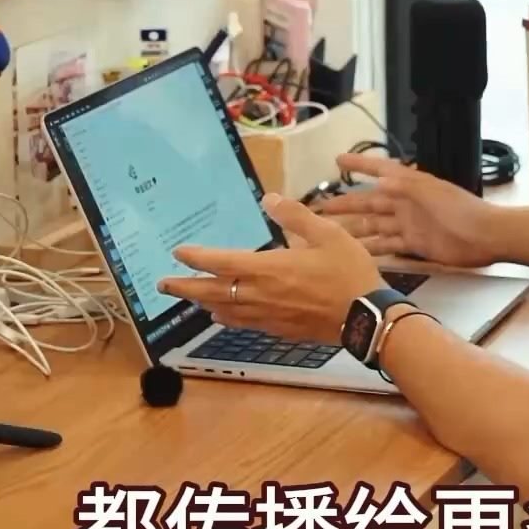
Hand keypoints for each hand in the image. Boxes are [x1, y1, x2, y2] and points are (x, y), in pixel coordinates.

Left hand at [158, 193, 384, 344]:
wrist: (365, 317)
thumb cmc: (348, 272)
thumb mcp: (327, 234)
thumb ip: (295, 215)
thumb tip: (268, 199)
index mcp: (268, 269)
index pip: (220, 262)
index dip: (197, 257)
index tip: (178, 252)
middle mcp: (260, 295)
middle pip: (212, 291)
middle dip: (185, 287)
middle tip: (163, 285)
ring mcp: (268, 316)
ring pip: (224, 310)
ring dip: (202, 303)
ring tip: (188, 298)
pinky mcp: (279, 330)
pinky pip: (243, 323)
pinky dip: (226, 318)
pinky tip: (222, 316)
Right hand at [315, 153, 499, 267]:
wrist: (485, 237)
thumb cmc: (461, 210)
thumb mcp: (432, 192)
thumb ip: (405, 186)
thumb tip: (378, 180)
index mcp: (410, 184)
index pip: (379, 169)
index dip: (359, 164)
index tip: (338, 160)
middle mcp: (405, 203)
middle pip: (369, 202)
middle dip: (345, 204)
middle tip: (319, 208)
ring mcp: (409, 224)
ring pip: (374, 226)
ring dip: (353, 229)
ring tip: (329, 234)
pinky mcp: (415, 245)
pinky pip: (388, 246)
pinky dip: (372, 249)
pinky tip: (355, 253)